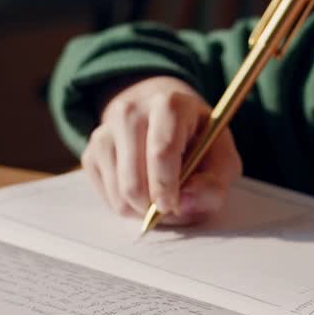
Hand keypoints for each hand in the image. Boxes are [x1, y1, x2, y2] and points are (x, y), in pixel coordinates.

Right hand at [81, 75, 241, 225]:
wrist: (163, 116)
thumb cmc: (197, 139)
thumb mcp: (221, 156)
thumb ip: (214, 183)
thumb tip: (184, 204)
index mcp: (170, 104)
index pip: (162, 151)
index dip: (167, 186)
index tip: (174, 206)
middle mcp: (131, 111)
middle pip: (134, 179)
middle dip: (155, 206)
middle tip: (173, 208)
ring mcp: (106, 130)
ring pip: (119, 192)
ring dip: (143, 209)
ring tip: (162, 198)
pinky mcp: (91, 151)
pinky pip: (106, 197)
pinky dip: (128, 206)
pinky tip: (145, 190)